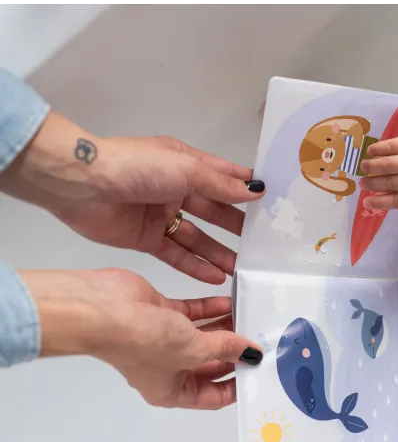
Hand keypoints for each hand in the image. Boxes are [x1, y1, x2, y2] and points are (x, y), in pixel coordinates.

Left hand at [1, 112, 265, 283]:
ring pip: (197, 237)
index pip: (224, 178)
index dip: (247, 190)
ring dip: (218, 253)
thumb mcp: (186, 170)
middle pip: (214, 211)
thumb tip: (256, 191)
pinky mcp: (145, 239)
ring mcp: (160, 215)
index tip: (273, 206)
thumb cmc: (135, 167)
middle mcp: (175, 189)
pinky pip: (176, 254)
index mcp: (186, 164)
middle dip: (237, 228)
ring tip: (241, 270)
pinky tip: (215, 277)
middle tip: (262, 246)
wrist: (81, 185)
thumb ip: (221, 186)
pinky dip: (194, 266)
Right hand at [21, 268, 262, 409]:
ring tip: (251, 317)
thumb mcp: (194, 349)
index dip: (236, 387)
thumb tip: (252, 354)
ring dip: (225, 327)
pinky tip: (230, 301)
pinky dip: (210, 309)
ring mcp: (163, 339)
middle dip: (234, 353)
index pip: (211, 396)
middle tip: (261, 341)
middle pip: (210, 365)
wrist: (101, 309)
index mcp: (171, 391)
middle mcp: (167, 368)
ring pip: (203, 336)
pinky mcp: (160, 313)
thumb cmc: (145, 341)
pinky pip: (192, 314)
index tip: (260, 373)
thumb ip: (226, 348)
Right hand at [358, 122, 397, 210]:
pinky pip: (389, 147)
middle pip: (389, 183)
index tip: (365, 202)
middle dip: (372, 184)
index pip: (397, 201)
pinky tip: (371, 152)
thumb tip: (385, 199)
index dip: (379, 203)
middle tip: (362, 183)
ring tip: (363, 166)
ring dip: (371, 166)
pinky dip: (377, 150)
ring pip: (386, 165)